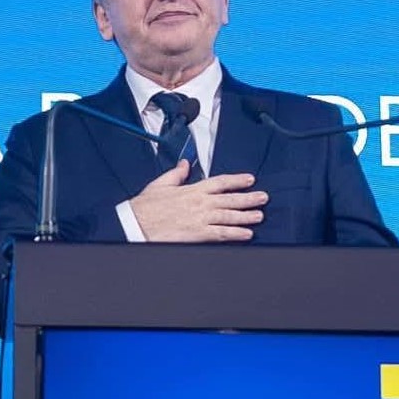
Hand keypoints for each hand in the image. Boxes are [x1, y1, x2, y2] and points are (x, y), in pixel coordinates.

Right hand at [130, 160, 267, 242]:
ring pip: (229, 216)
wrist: (135, 225)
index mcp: (192, 189)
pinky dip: (235, 234)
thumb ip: (176, 174)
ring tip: (259, 216)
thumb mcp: (160, 184)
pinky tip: (246, 234)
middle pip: (230, 199)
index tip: (250, 179)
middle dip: (248, 198)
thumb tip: (184, 164)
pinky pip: (221, 234)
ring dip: (246, 216)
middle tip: (263, 198)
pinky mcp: (197, 234)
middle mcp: (199, 202)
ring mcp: (200, 218)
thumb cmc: (145, 208)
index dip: (237, 180)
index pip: (220, 182)